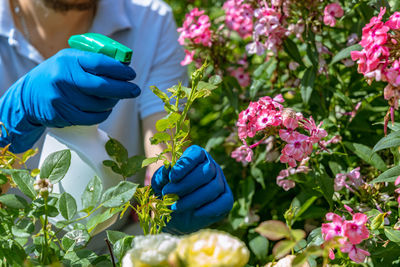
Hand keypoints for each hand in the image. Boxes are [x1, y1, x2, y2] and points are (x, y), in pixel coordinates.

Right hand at [0, 48, 139, 152]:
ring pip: (99, 104)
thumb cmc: (57, 75)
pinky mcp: (62, 115)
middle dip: (123, 89)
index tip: (131, 74)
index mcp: (68, 60)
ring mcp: (61, 98)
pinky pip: (92, 117)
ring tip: (115, 99)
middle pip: (102, 86)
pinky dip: (103, 114)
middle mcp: (63, 78)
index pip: (100, 63)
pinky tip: (105, 109)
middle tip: (135, 90)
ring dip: (112, 102)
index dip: (119, 70)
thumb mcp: (70, 60)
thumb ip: (93, 61)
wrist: (28, 97)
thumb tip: (123, 65)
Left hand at [151, 145, 233, 233]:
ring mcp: (221, 182)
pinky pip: (225, 202)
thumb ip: (163, 175)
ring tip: (175, 206)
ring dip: (193, 199)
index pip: (196, 153)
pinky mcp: (226, 199)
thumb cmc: (167, 192)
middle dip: (186, 184)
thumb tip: (168, 167)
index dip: (185, 165)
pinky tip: (195, 213)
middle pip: (207, 170)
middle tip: (168, 193)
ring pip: (215, 187)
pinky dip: (210, 209)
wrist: (173, 214)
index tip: (172, 177)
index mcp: (196, 156)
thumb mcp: (159, 183)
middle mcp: (211, 166)